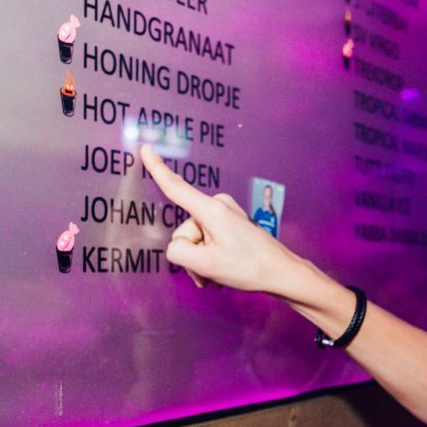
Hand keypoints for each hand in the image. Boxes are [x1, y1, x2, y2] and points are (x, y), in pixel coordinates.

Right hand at [141, 148, 310, 295]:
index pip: (176, 188)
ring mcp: (225, 213)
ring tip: (217, 276)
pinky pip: (207, 239)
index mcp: (211, 211)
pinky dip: (209, 258)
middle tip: (210, 274)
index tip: (145, 149)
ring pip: (195, 239)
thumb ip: (179, 252)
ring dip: (201, 261)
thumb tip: (177, 246)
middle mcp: (218, 205)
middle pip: (184, 232)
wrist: (281, 273)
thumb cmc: (248, 268)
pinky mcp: (230, 222)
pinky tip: (221, 272)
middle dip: (192, 256)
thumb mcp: (206, 265)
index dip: (157, 170)